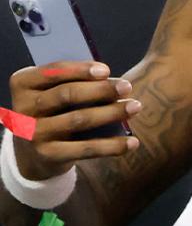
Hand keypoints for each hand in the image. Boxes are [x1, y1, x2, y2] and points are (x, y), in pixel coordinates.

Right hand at [7, 61, 139, 179]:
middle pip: (66, 94)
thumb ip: (75, 81)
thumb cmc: (54, 109)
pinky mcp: (48, 155)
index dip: (80, 70)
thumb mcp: (53, 91)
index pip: (52, 72)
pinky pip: (84, 149)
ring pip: (78, 119)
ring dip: (111, 112)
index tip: (106, 70)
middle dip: (100, 89)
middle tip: (127, 86)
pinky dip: (112, 146)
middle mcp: (23, 108)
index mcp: (23, 84)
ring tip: (135, 107)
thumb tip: (113, 81)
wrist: (34, 151)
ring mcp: (33, 133)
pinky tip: (133, 142)